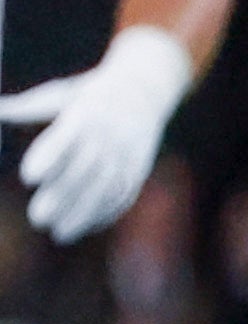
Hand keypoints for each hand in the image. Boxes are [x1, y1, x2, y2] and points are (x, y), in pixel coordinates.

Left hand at [0, 27, 191, 243]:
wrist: (144, 89)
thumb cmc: (89, 94)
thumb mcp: (61, 94)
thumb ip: (27, 108)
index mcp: (86, 113)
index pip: (67, 137)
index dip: (48, 157)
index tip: (27, 176)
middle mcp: (109, 134)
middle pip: (87, 169)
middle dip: (63, 196)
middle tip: (37, 217)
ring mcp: (128, 153)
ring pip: (107, 188)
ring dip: (84, 213)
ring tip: (58, 233)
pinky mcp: (139, 168)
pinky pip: (124, 194)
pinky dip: (105, 213)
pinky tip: (84, 227)